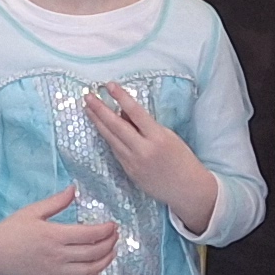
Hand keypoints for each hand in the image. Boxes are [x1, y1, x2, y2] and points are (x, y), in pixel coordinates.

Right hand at [0, 187, 119, 274]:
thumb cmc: (13, 229)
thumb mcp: (33, 211)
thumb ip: (57, 202)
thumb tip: (74, 189)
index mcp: (55, 235)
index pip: (89, 234)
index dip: (106, 230)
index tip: (113, 224)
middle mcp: (58, 255)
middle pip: (93, 253)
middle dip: (109, 244)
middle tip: (115, 236)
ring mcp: (56, 272)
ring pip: (89, 271)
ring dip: (105, 262)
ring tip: (111, 252)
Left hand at [82, 83, 215, 229]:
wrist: (187, 189)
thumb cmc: (181, 158)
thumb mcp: (167, 136)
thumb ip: (144, 125)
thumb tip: (123, 111)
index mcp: (157, 137)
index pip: (135, 112)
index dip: (121, 97)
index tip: (109, 85)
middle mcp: (143, 150)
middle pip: (116, 126)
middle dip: (100, 109)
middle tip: (88, 96)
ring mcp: (133, 162)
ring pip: (111, 138)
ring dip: (97, 122)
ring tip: (88, 109)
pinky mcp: (129, 171)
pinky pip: (115, 150)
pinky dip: (108, 137)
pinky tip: (100, 127)